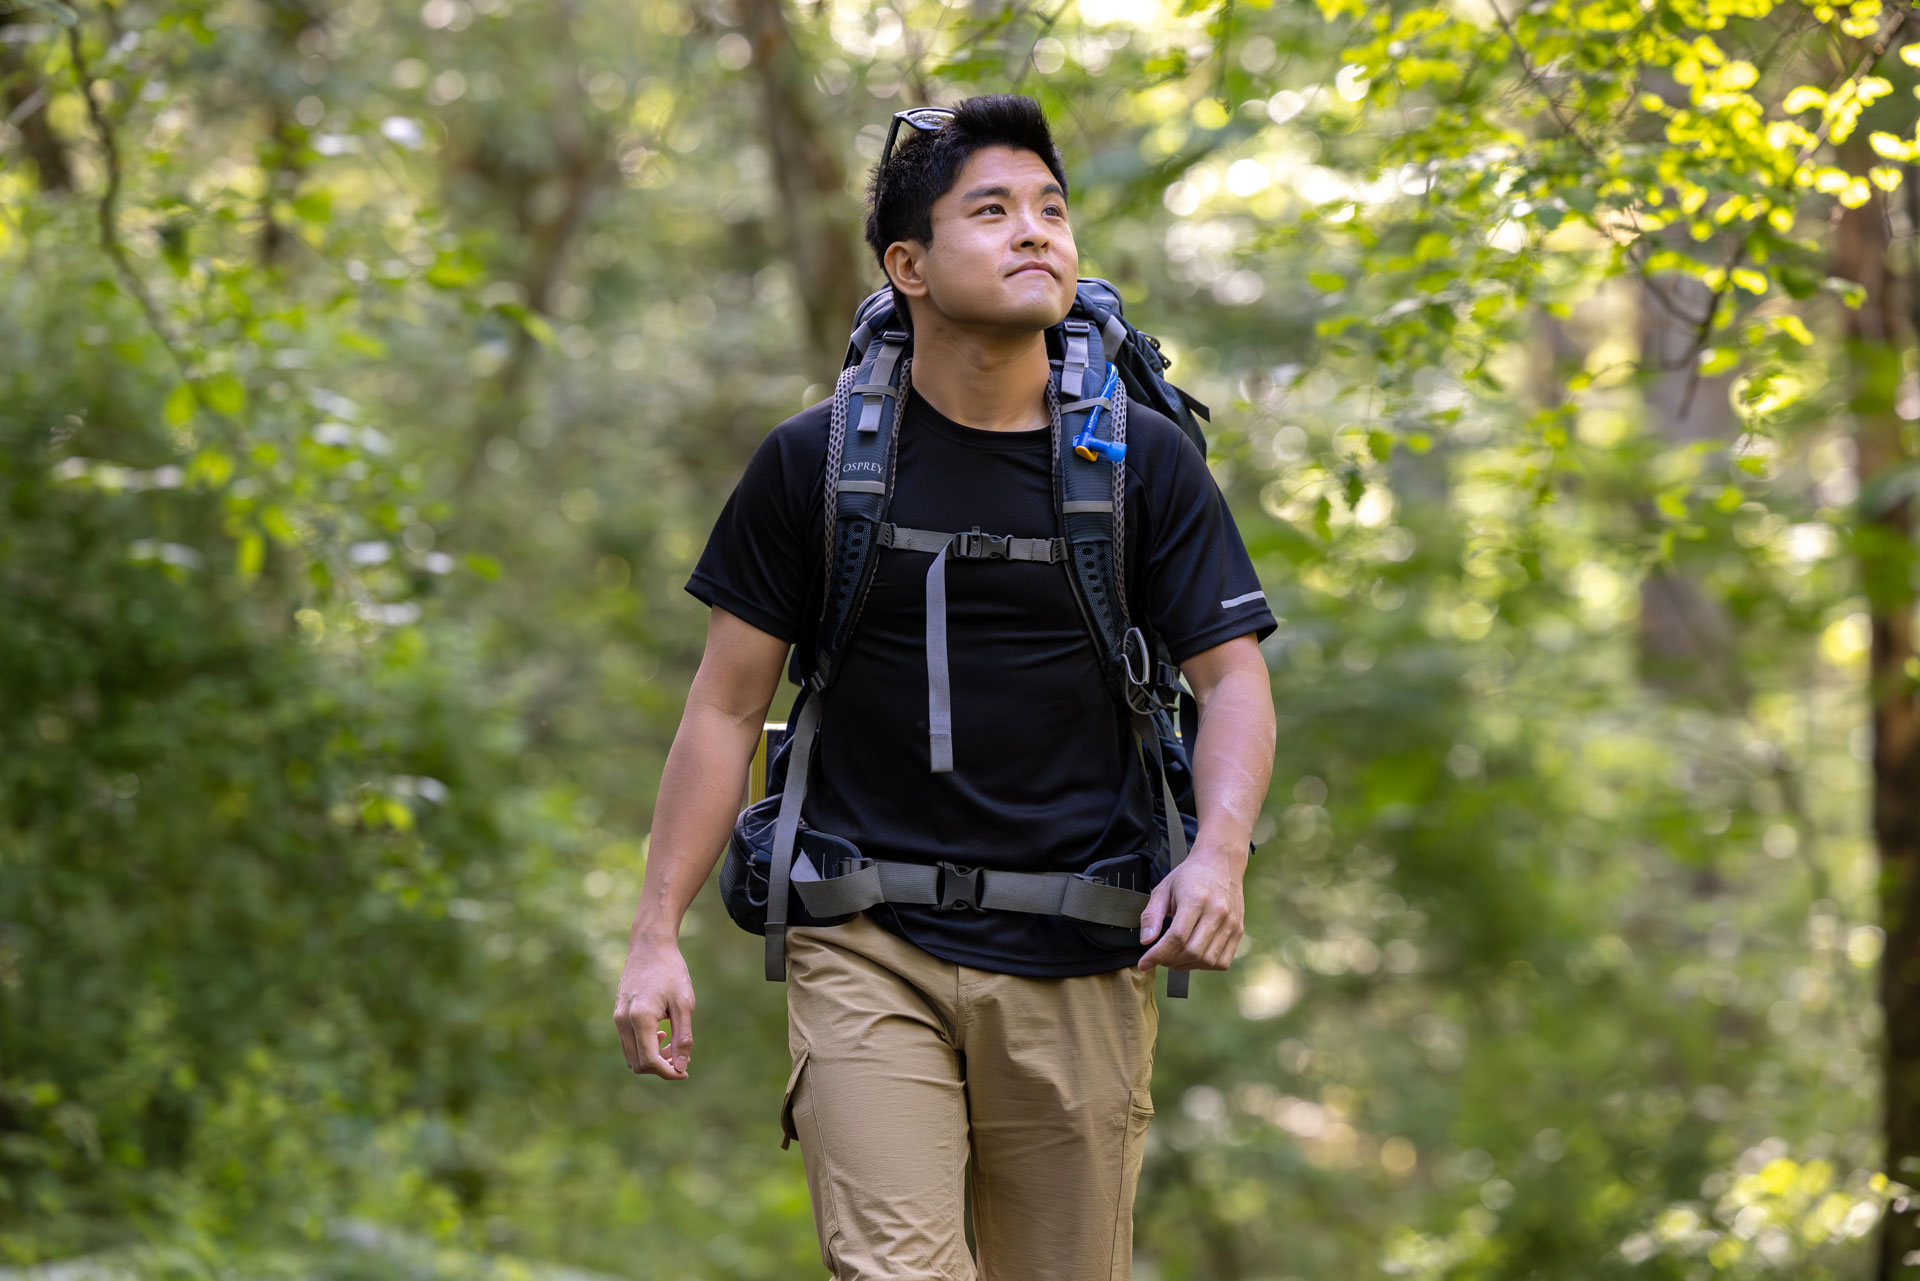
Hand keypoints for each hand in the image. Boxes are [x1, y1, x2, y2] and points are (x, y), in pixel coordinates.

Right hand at [614, 937, 694, 1079]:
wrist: (650, 945)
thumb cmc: (671, 971)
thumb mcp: (684, 1004)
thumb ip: (683, 1038)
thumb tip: (681, 1067)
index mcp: (640, 1018)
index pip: (649, 1060)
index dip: (668, 1072)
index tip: (685, 1072)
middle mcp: (623, 1020)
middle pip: (638, 1063)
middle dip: (660, 1068)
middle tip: (682, 1059)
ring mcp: (617, 1017)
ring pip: (631, 1055)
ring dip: (651, 1059)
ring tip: (672, 1046)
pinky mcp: (617, 1013)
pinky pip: (627, 1042)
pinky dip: (643, 1047)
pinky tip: (661, 1035)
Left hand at [1137, 848, 1243, 973]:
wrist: (1221, 862)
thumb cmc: (1190, 876)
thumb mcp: (1163, 889)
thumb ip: (1152, 915)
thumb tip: (1146, 941)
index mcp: (1195, 899)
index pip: (1176, 937)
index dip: (1157, 954)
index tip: (1144, 963)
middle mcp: (1217, 912)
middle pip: (1192, 952)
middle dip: (1170, 961)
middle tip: (1159, 958)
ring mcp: (1230, 923)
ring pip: (1207, 960)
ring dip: (1186, 966)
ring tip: (1174, 958)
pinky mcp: (1238, 930)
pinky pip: (1223, 961)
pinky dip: (1205, 965)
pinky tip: (1193, 957)